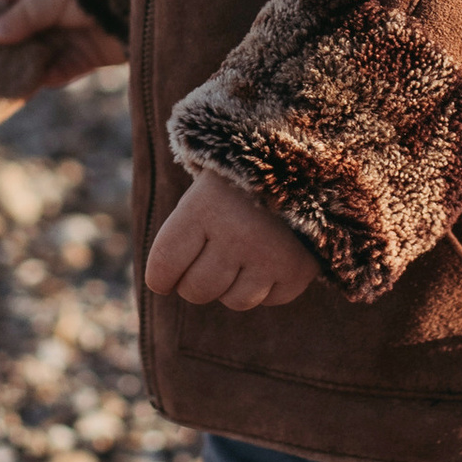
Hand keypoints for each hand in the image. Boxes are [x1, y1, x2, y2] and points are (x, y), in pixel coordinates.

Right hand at [0, 0, 123, 83]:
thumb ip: (24, 16)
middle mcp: (58, 5)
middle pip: (25, 31)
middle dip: (9, 49)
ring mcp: (75, 29)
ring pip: (43, 53)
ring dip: (27, 67)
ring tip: (5, 85)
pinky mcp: (93, 52)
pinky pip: (67, 68)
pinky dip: (52, 75)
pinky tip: (36, 84)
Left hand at [144, 169, 317, 308]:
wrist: (302, 161)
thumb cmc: (239, 183)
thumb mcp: (203, 194)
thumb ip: (182, 237)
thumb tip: (165, 286)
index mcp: (204, 207)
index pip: (165, 265)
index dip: (159, 279)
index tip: (163, 280)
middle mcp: (236, 234)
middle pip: (197, 290)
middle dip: (195, 283)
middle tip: (207, 262)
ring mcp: (270, 255)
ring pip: (235, 300)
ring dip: (233, 286)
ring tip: (241, 256)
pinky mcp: (298, 270)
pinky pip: (270, 299)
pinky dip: (268, 285)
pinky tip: (270, 257)